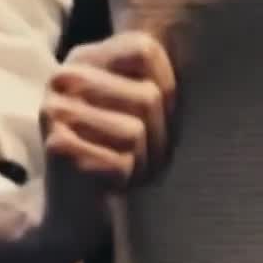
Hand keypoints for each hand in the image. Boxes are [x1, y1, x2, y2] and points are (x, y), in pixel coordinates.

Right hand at [40, 31, 178, 197]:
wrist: (73, 210)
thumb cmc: (118, 153)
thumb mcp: (136, 107)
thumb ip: (158, 79)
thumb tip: (207, 59)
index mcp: (86, 58)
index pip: (146, 52)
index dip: (167, 91)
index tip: (152, 120)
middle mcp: (64, 78)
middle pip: (147, 97)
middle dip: (159, 137)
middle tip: (141, 156)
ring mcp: (55, 111)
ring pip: (135, 133)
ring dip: (143, 163)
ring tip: (125, 169)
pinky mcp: (57, 147)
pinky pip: (120, 163)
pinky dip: (125, 180)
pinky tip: (108, 183)